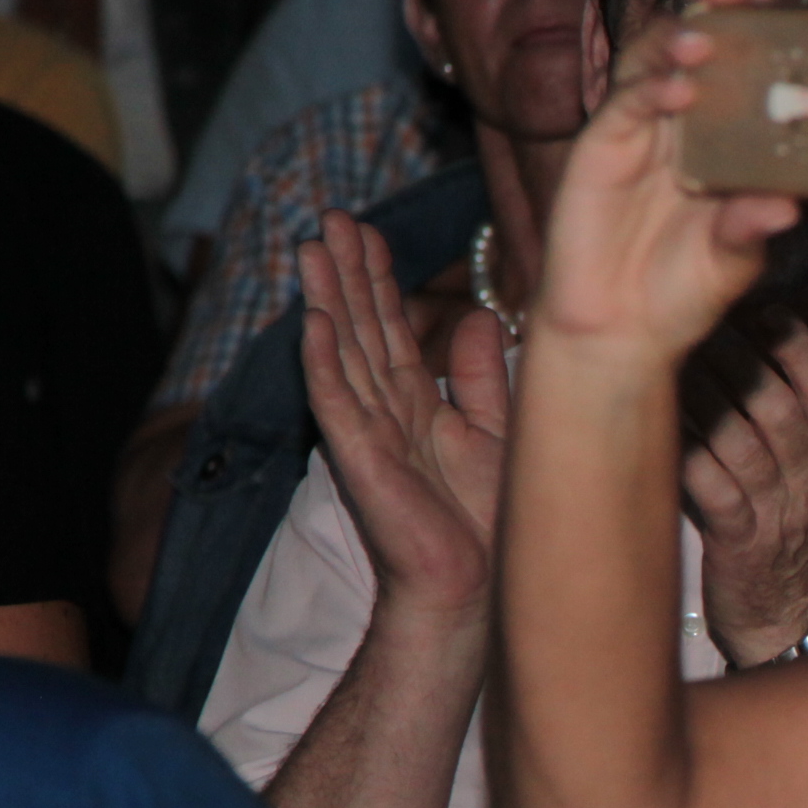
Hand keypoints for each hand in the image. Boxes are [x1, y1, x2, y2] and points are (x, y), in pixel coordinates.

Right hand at [301, 214, 510, 623]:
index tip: (366, 229)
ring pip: (341, 352)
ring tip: (310, 247)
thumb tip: (477, 318)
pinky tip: (312, 321)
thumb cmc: (485, 524)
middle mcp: (385, 412)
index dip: (375, 278)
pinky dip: (324, 362)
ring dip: (324, 299)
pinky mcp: (360, 462)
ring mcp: (367, 434)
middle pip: (358, 328)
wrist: (474, 591)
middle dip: (343, 272)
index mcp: (415, 405)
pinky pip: (337, 403)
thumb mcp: (496, 433)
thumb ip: (481, 379)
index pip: (388, 328)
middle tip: (330, 216)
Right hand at [529, 0, 803, 367]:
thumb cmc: (680, 295)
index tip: (785, 7)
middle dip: (714, 11)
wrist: (618, 333)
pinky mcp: (599, 149)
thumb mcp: (731, 263)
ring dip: (678, 40)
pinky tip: (676, 89)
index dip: (754, 36)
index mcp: (718, 142)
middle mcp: (678, 127)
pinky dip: (649, 90)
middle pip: (693, 49)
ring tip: (706, 34)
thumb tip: (787, 208)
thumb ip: (751, 230)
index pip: (737, 74)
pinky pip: (623, 105)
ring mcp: (636, 132)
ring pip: (652, 63)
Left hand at [684, 319, 807, 663]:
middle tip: (695, 324)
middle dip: (737, 358)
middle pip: (779, 406)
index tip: (756, 309)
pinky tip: (655, 426)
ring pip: (741, 441)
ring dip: (701, 398)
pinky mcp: (741, 547)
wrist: (799, 626)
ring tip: (666, 363)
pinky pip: (711, 489)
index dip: (792, 343)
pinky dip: (683, 454)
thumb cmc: (802, 540)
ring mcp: (779, 515)